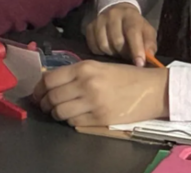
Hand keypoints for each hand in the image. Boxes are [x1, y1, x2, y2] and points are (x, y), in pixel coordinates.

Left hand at [33, 60, 168, 126]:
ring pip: (60, 112)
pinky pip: (74, 123)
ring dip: (56, 113)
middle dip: (44, 103)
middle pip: (52, 97)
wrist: (152, 89)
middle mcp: (86, 83)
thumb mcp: (99, 66)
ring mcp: (93, 102)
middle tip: (45, 104)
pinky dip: (70, 121)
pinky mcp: (100, 118)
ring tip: (59, 111)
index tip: (38, 92)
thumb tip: (51, 81)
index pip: (50, 79)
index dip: (39, 88)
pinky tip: (75, 116)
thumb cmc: (126, 75)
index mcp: (85, 67)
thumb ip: (76, 73)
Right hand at [85, 3, 156, 65]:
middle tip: (127, 55)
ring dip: (112, 53)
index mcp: (130, 15)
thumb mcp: (147, 32)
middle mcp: (113, 15)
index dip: (136, 49)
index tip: (139, 64)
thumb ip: (149, 44)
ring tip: (117, 51)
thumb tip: (149, 57)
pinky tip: (107, 49)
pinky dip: (101, 52)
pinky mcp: (90, 26)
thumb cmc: (135, 25)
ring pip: (104, 45)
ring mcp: (99, 20)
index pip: (132, 32)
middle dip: (124, 53)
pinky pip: (93, 46)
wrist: (119, 11)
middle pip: (117, 41)